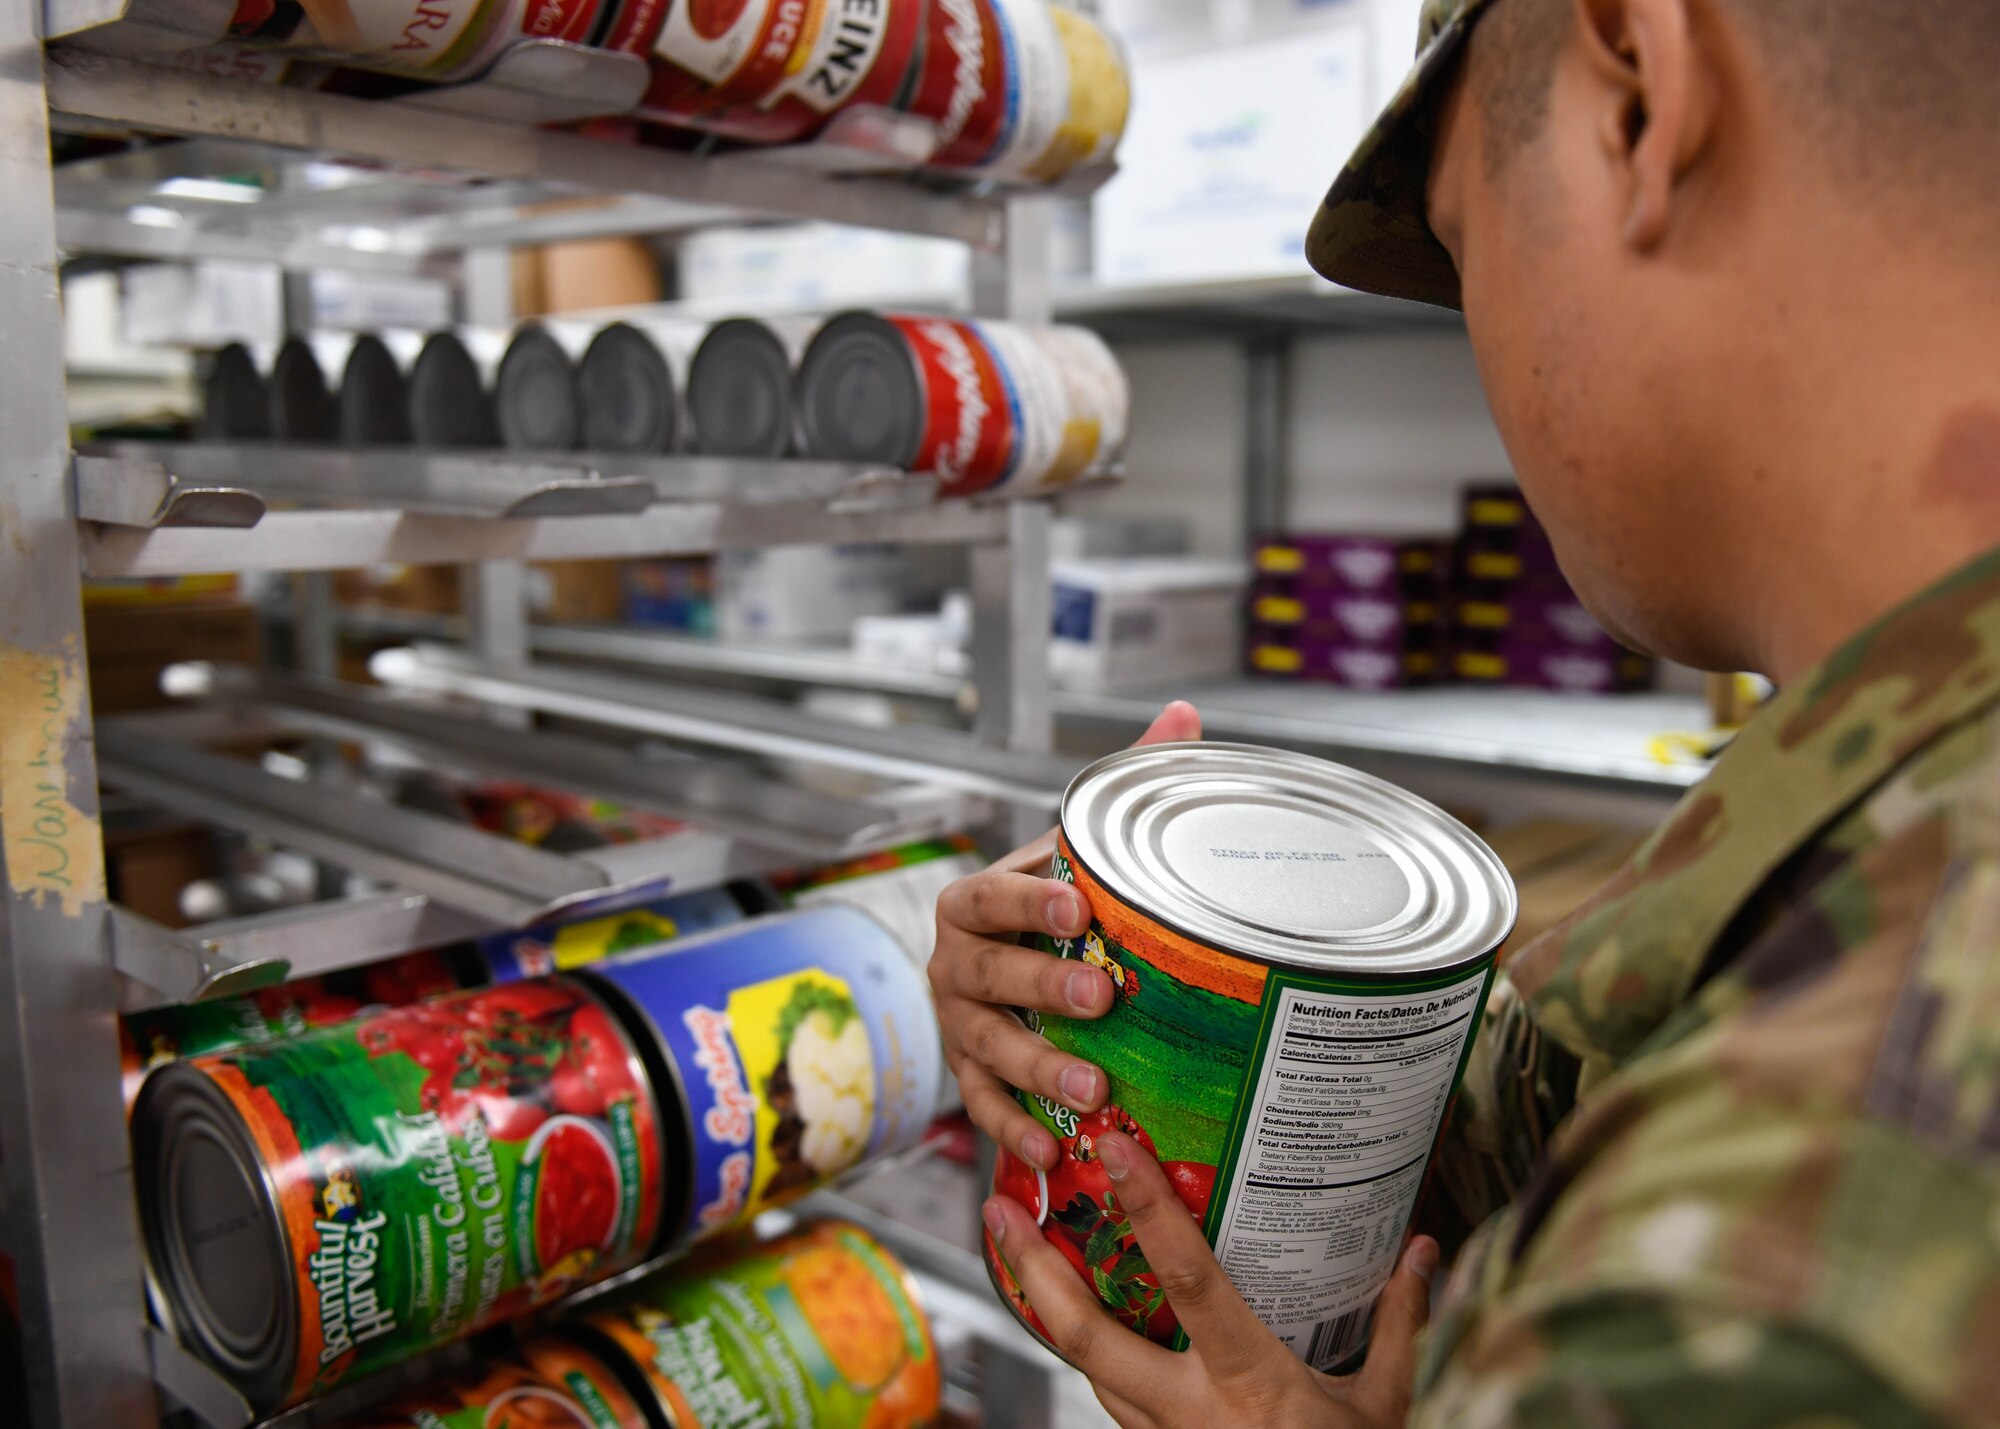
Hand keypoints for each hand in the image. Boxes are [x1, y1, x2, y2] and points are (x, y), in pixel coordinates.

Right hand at [930, 702, 1201, 1170]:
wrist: (1001, 974)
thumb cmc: (1051, 908)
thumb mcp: (1079, 849)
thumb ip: (1122, 783)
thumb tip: (1183, 715)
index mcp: (978, 902)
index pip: (990, 897)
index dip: (1027, 902)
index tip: (1077, 906)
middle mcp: (956, 963)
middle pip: (987, 975)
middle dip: (1041, 986)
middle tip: (1100, 998)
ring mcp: (958, 1025)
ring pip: (984, 1046)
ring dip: (1035, 1067)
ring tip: (1091, 1086)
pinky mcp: (967, 1080)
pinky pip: (982, 1109)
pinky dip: (1014, 1130)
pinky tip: (1055, 1150)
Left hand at [984, 1130, 1436, 1428]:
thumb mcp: (1386, 1404)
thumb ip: (1398, 1324)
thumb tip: (1424, 1250)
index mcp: (1250, 1383)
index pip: (1188, 1282)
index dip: (1148, 1212)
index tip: (1113, 1151)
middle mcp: (1190, 1414)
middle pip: (1090, 1336)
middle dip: (1036, 1271)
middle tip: (999, 1211)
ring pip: (1088, 1369)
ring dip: (1047, 1308)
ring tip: (1020, 1248)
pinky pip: (1111, 1399)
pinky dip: (1088, 1354)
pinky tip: (1077, 1316)